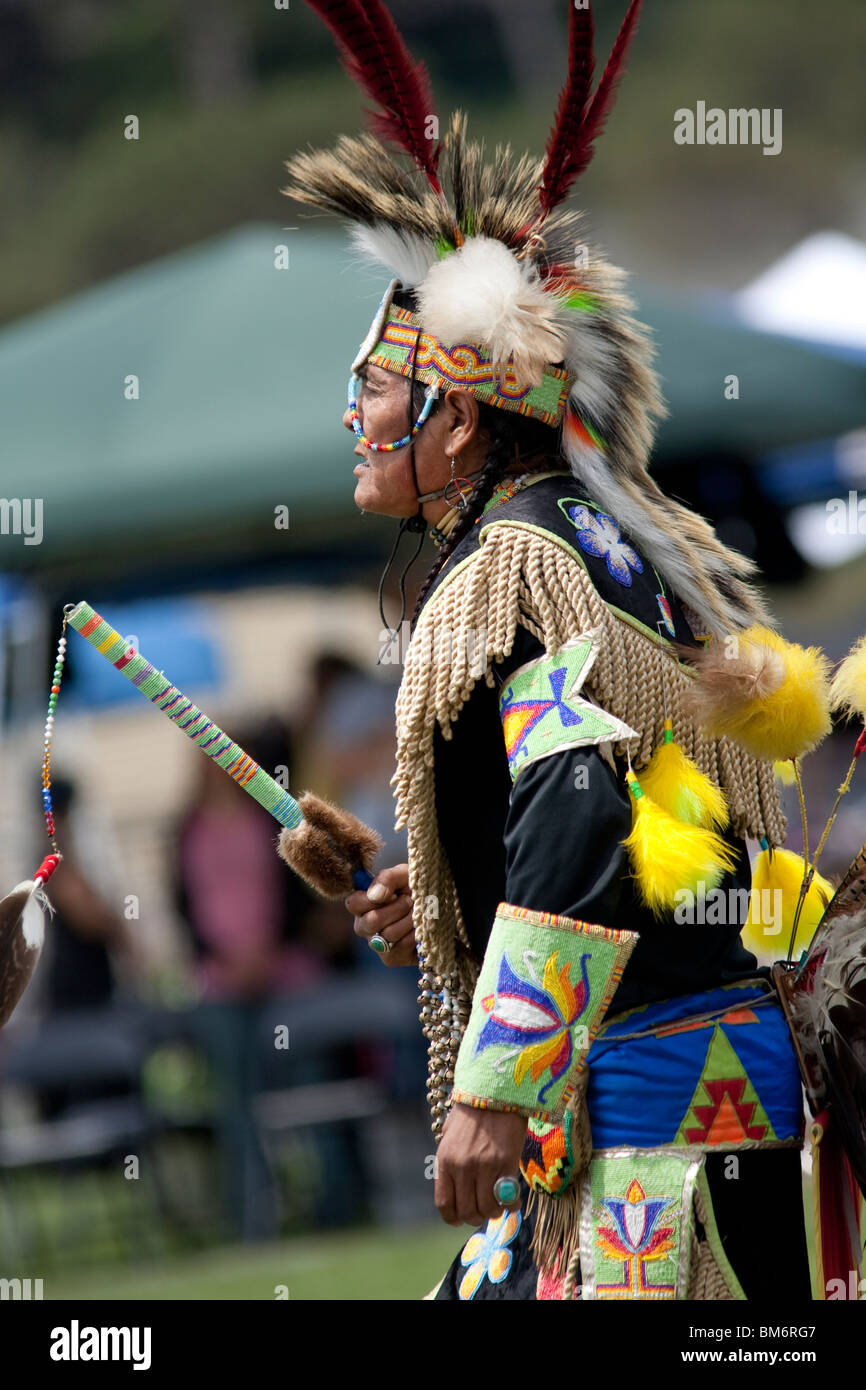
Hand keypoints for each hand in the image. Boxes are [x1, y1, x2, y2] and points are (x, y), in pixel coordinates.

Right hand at [344, 863, 415, 965]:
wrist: (436, 908)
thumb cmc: (414, 888)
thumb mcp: (402, 875)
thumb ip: (387, 879)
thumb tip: (375, 896)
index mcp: (362, 905)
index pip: (353, 903)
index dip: (371, 898)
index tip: (392, 893)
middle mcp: (364, 927)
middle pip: (372, 921)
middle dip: (397, 908)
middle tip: (410, 900)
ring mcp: (377, 944)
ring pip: (389, 934)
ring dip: (409, 919)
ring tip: (417, 912)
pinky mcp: (391, 958)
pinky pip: (402, 945)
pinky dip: (415, 933)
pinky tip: (419, 926)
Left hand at [434, 1103, 526, 1225]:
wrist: (494, 1091)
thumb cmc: (472, 1112)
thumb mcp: (450, 1136)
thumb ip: (450, 1163)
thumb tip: (455, 1188)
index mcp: (445, 1160)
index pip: (444, 1204)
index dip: (454, 1217)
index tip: (462, 1218)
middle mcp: (461, 1167)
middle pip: (467, 1211)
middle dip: (476, 1217)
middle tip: (484, 1209)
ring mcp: (483, 1166)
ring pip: (487, 1209)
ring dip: (494, 1212)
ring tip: (499, 1203)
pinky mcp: (505, 1163)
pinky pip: (507, 1198)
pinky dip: (511, 1205)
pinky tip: (513, 1199)